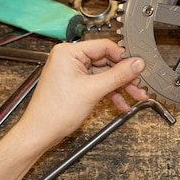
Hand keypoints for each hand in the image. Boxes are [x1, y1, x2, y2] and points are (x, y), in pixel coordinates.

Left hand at [18, 38, 147, 147]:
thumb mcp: (93, 90)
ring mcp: (73, 71)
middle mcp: (70, 58)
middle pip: (107, 61)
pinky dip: (111, 93)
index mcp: (69, 52)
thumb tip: (137, 63)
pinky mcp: (76, 84)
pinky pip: (99, 84)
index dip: (124, 57)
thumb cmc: (54, 112)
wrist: (41, 133)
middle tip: (139, 84)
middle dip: (124, 76)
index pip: (104, 46)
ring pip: (105, 74)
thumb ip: (118, 75)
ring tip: (136, 95)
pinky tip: (122, 103)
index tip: (138, 66)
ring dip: (121, 87)